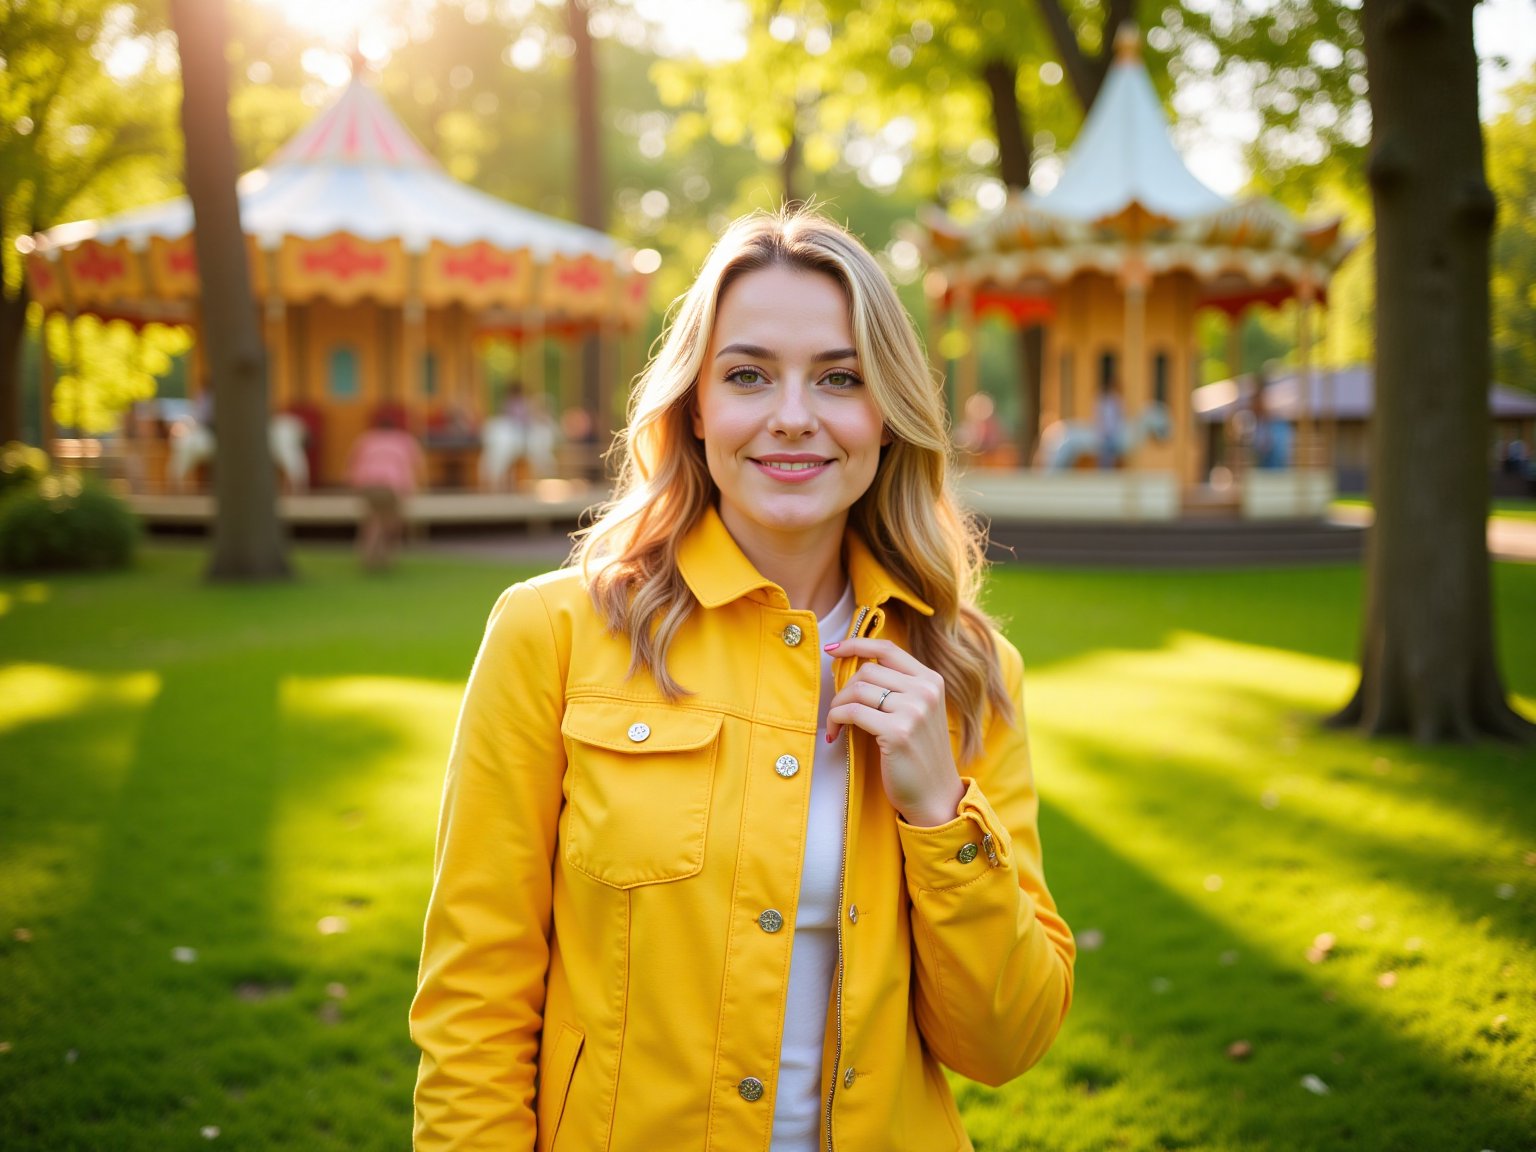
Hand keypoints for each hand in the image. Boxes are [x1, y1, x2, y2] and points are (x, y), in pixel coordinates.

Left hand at [824, 637, 964, 827]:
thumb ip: (897, 687)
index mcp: (931, 680)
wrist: (936, 796)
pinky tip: (836, 734)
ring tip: (837, 724)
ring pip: (857, 689)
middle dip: (844, 688)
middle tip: (839, 710)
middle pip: (868, 670)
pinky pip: (852, 712)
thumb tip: (853, 667)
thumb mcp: (918, 712)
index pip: (887, 648)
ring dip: (838, 706)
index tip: (832, 649)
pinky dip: (836, 720)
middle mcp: (925, 691)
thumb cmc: (919, 755)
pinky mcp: (898, 732)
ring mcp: (914, 710)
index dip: (856, 644)